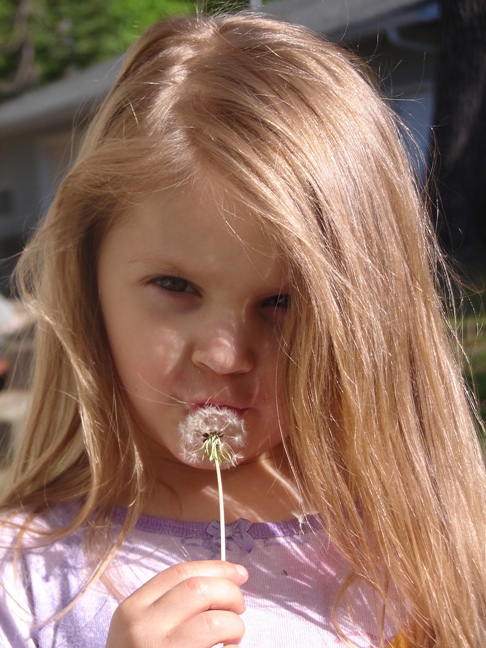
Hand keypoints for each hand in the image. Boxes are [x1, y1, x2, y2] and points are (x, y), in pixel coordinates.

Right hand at [105, 560, 247, 647]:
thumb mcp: (141, 627)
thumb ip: (168, 604)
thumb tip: (221, 582)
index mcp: (132, 608)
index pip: (180, 572)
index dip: (216, 568)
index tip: (239, 573)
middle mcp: (142, 626)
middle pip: (199, 589)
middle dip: (229, 592)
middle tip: (239, 606)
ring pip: (214, 621)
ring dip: (234, 623)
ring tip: (234, 633)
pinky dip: (231, 647)